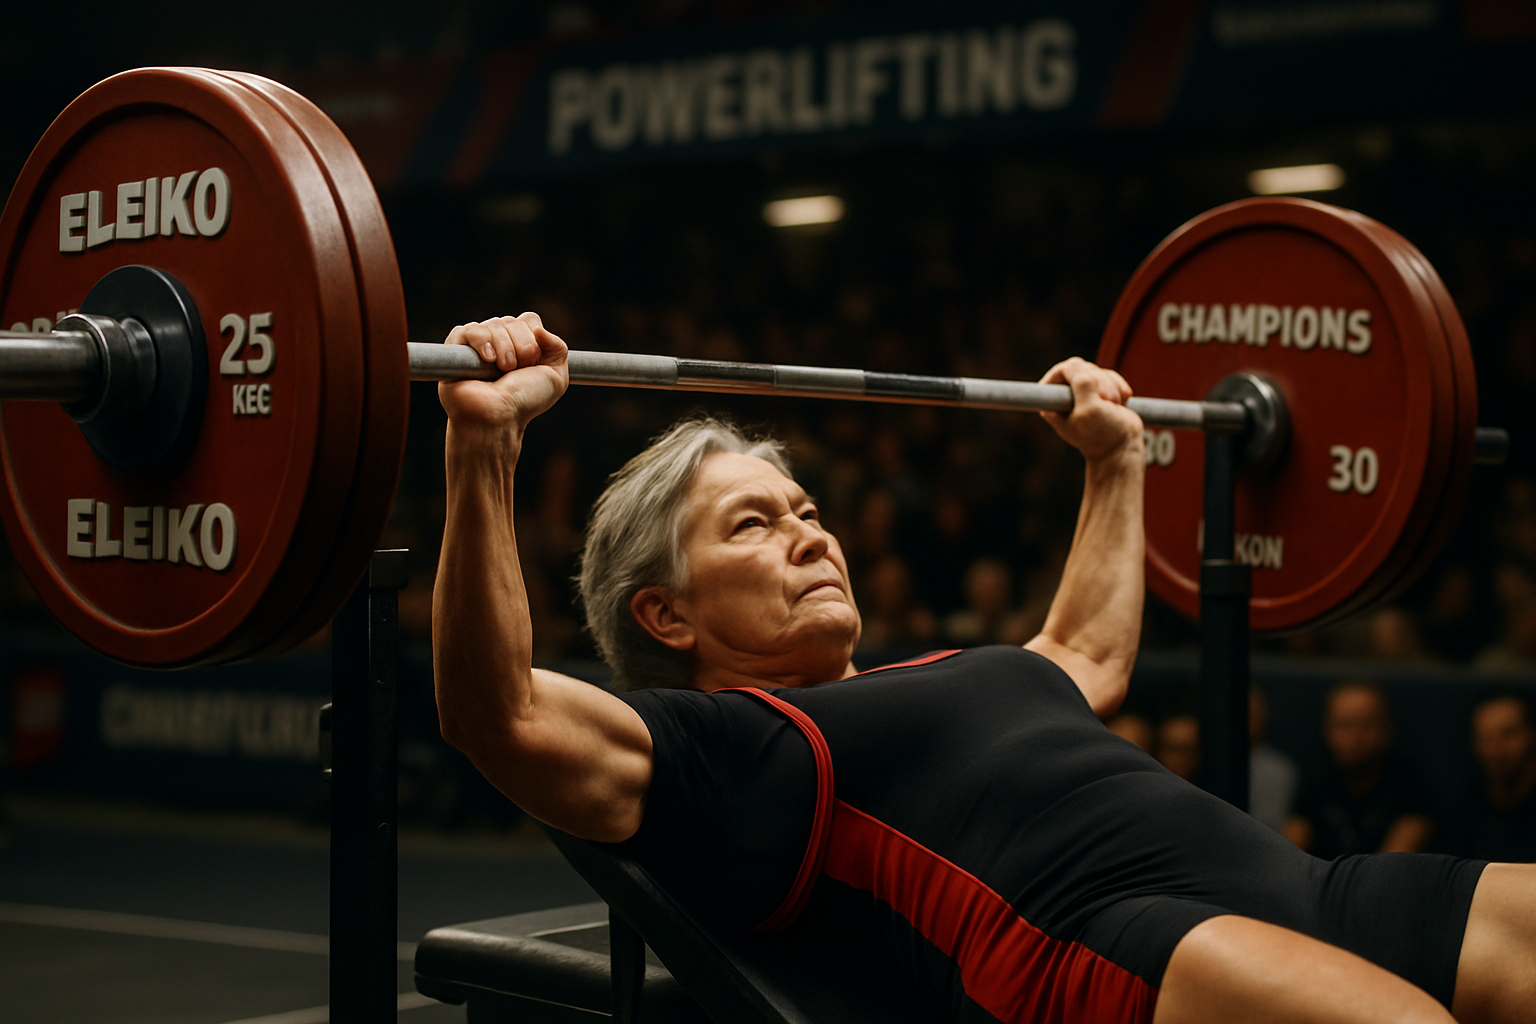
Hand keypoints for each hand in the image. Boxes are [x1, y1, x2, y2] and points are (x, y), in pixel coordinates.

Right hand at [437, 313, 568, 435]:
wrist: (498, 417)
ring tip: (501, 370)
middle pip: (512, 321)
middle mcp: (499, 341)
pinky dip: (482, 341)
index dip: (534, 338)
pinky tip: (488, 358)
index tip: (532, 363)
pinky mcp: (457, 348)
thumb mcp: (556, 378)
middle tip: (516, 370)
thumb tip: (539, 329)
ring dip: (504, 347)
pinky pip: (470, 330)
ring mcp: (478, 344)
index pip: (529, 320)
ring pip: (494, 324)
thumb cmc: (524, 402)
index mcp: (520, 344)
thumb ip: (558, 348)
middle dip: (522, 346)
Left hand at [1038, 357, 1143, 461]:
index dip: (1082, 377)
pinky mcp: (1097, 391)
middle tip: (1107, 401)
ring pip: (1096, 370)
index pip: (1063, 370)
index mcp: (1051, 401)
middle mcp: (1062, 395)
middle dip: (1100, 382)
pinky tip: (1121, 403)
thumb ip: (1081, 383)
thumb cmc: (1102, 433)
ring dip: (1111, 386)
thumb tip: (1077, 365)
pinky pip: (1109, 375)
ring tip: (1114, 406)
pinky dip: (1118, 386)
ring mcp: (1080, 392)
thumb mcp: (1089, 409)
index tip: (1093, 396)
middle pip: (1081, 367)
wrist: (1122, 447)